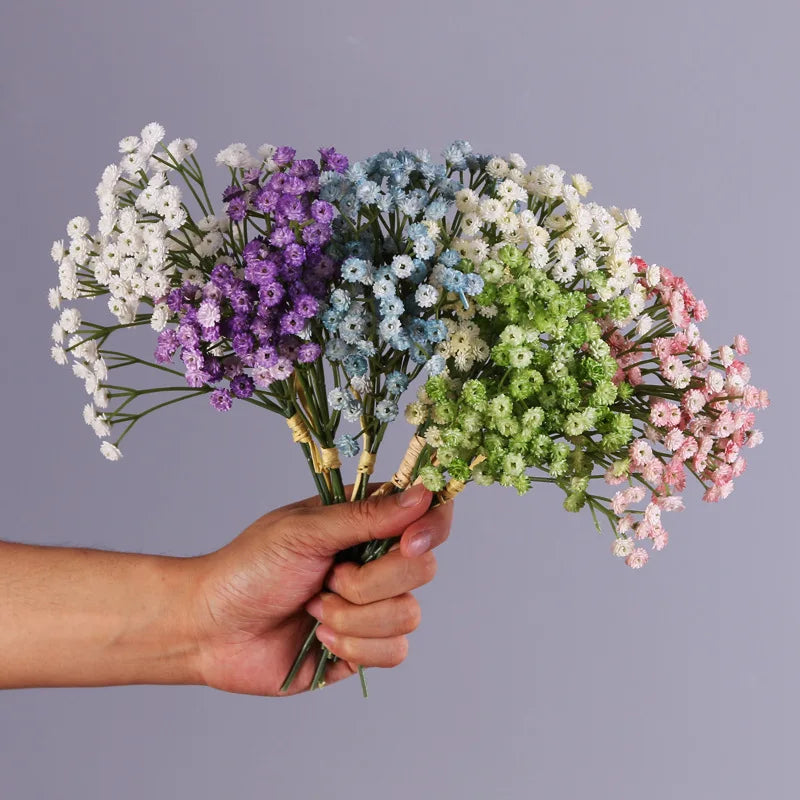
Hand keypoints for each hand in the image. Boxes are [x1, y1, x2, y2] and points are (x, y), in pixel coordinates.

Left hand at [188, 483, 452, 695]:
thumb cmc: (249, 567)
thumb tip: (421, 495)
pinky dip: (354, 648)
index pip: (427, 515)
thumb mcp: (306, 531)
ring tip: (314, 610)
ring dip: (353, 617)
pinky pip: (394, 651)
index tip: (407, 543)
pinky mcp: (365, 649)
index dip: (431, 527)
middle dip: (369, 582)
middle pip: (423, 569)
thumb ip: (366, 516)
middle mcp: (376, 562)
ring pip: (409, 614)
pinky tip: (321, 638)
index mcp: (366, 523)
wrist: (212, 629)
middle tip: (327, 578)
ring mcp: (373, 607)